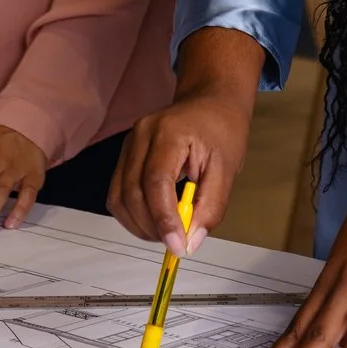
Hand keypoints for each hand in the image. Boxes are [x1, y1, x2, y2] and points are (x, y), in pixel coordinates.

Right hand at [110, 87, 253, 256]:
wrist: (210, 101)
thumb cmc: (222, 130)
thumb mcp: (227, 168)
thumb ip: (211, 206)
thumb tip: (191, 243)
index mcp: (169, 132)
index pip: (156, 181)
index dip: (163, 218)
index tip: (178, 246)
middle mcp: (140, 135)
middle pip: (131, 192)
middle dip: (151, 226)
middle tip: (176, 244)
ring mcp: (128, 144)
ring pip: (119, 196)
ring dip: (139, 224)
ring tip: (166, 233)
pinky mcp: (125, 155)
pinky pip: (119, 192)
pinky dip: (134, 214)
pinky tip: (155, 220)